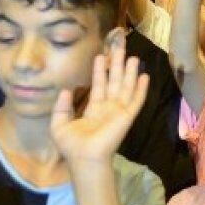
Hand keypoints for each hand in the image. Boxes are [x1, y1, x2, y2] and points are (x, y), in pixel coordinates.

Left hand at [51, 38, 148, 165]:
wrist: (84, 158)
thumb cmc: (72, 145)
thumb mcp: (59, 125)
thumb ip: (62, 107)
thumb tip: (67, 90)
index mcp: (94, 109)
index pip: (99, 85)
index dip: (100, 71)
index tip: (101, 55)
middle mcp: (108, 107)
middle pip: (115, 81)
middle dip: (117, 64)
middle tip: (120, 47)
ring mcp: (119, 111)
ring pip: (126, 86)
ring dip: (130, 72)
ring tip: (133, 56)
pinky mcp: (127, 115)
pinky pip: (137, 99)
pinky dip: (142, 88)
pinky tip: (145, 76)